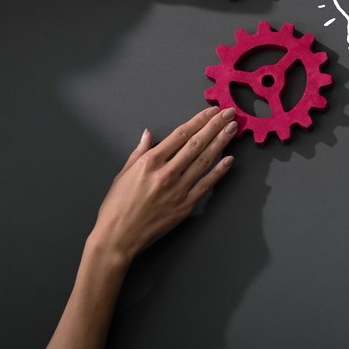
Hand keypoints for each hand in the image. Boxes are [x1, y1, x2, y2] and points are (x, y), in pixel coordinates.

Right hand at [88, 106, 238, 261]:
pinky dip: (219, 171)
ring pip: (204, 160)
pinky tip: (229, 160)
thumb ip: (139, 152)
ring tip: (232, 129)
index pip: (180, 134)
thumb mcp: (123, 174)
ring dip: (221, 143)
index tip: (211, 111)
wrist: (117, 237)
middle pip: (196, 143)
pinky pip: (206, 184)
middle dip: (215, 126)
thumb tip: (148, 134)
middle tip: (229, 113)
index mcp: (150, 162)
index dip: (199, 120)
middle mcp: (166, 173)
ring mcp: (178, 189)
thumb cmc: (116, 207)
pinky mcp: (185, 205)